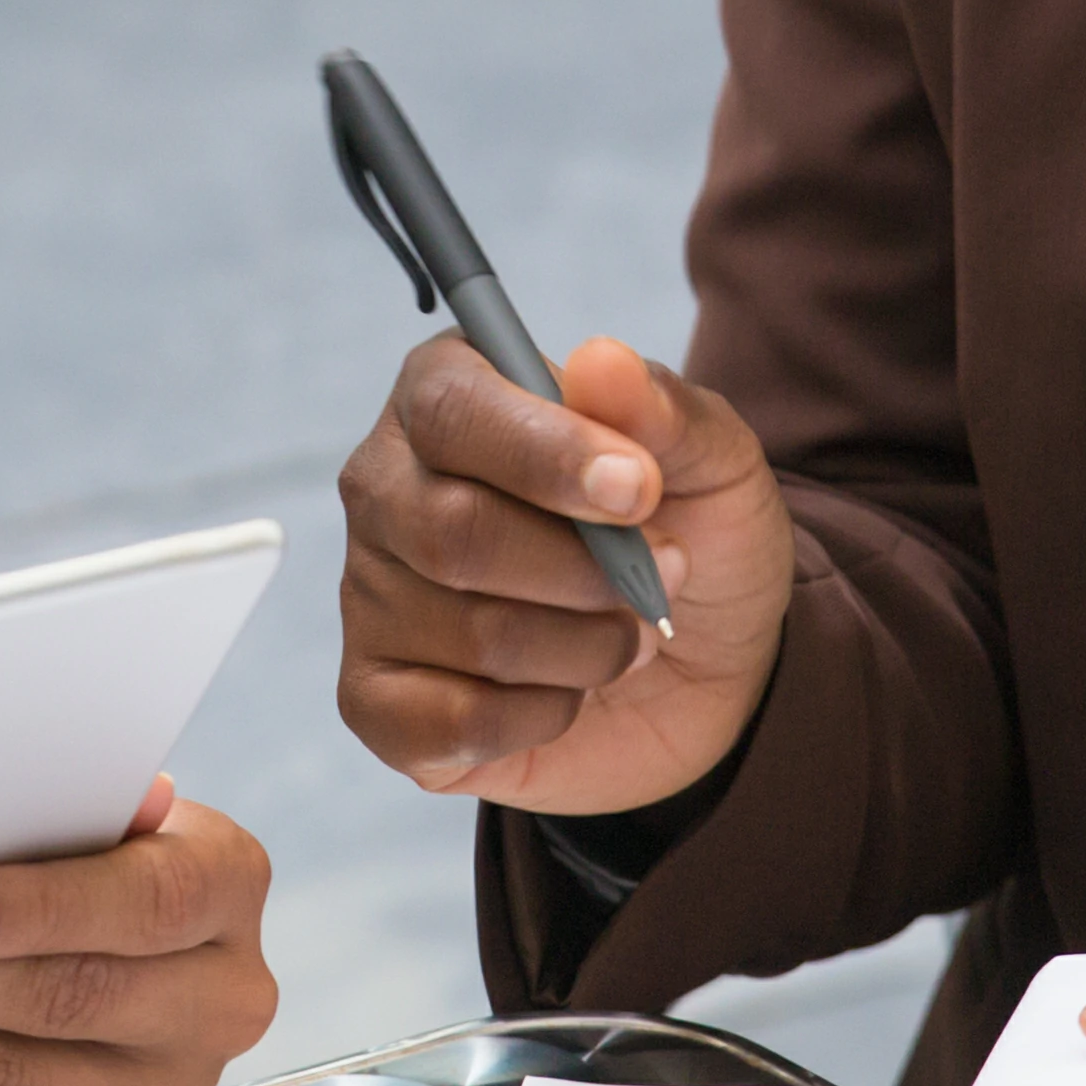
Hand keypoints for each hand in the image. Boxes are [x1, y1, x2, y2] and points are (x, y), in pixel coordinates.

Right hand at [333, 332, 793, 811]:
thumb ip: (662, 410)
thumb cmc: (687, 538)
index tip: (639, 490)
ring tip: (626, 637)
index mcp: (448, 398)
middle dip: (584, 572)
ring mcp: (372, 596)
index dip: (547, 455)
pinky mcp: (379, 701)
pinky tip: (568, 693)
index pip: (452, 410)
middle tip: (661, 578)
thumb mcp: (714, 463)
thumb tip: (601, 363)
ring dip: (587, 648)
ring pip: (472, 636)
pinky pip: (452, 723)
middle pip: (452, 531)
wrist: (702, 667)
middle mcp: (389, 488)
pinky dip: (544, 717)